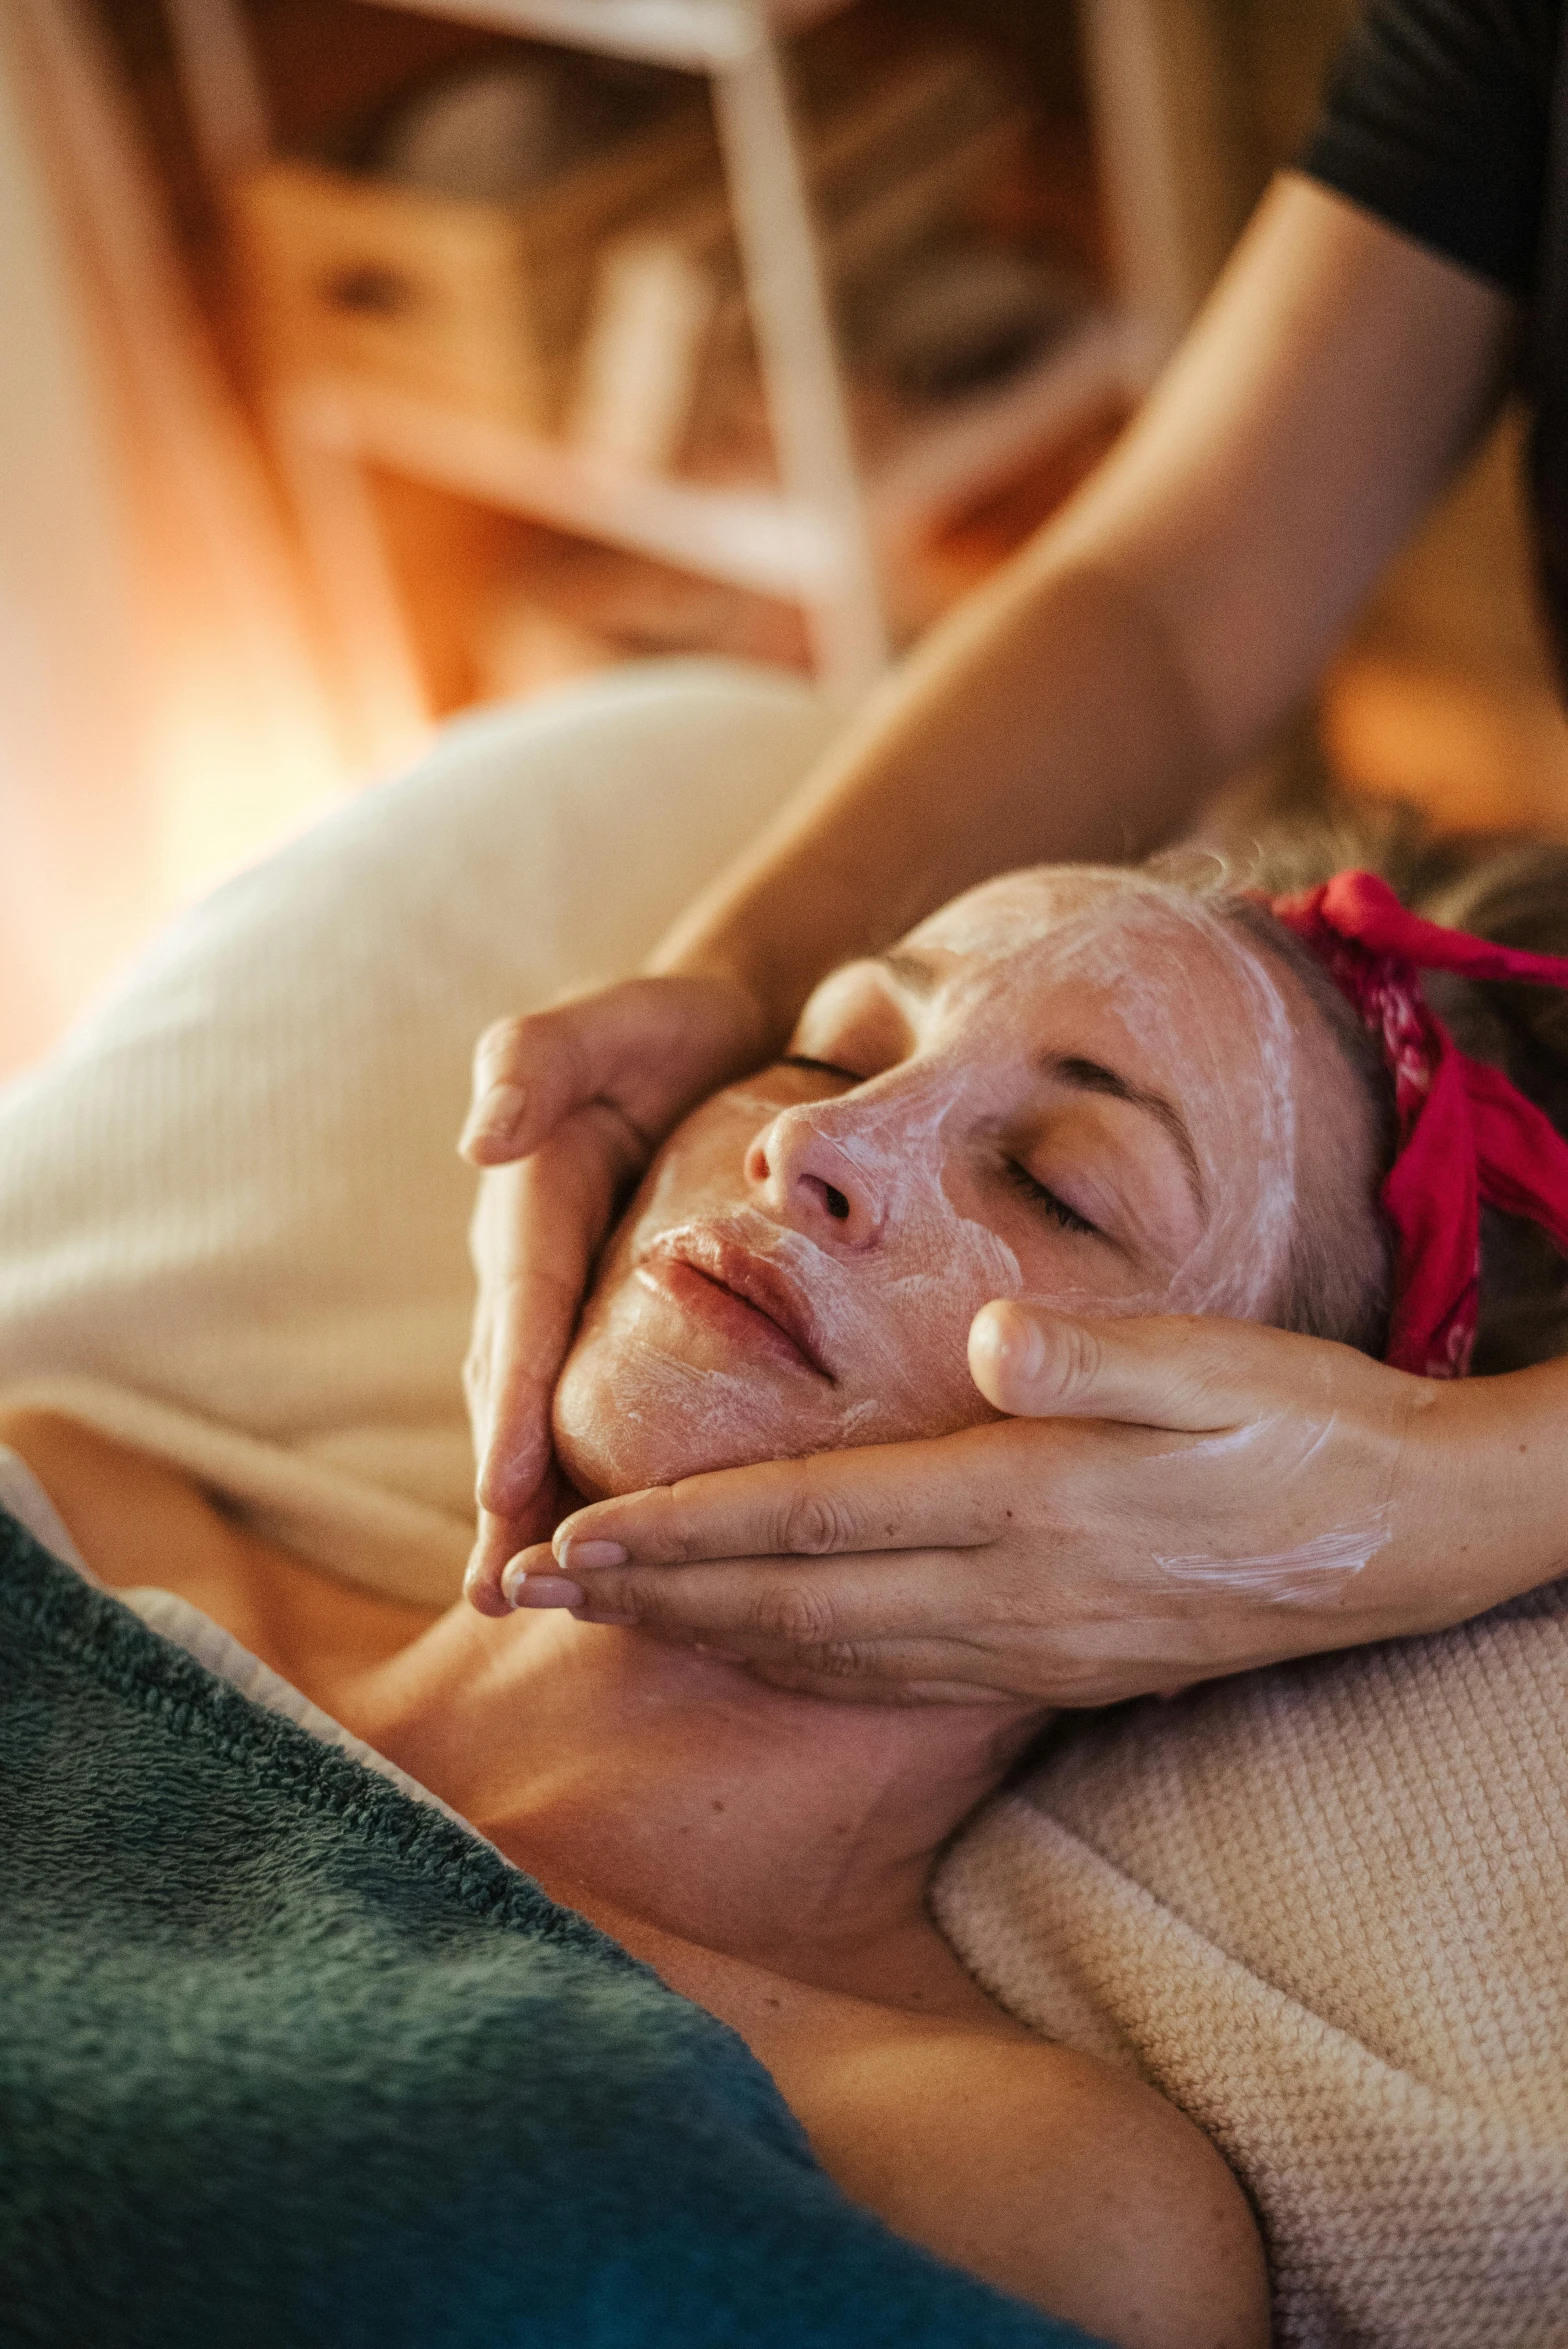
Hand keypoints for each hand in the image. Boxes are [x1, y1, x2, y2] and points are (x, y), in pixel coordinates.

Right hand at [459, 973, 768, 1611]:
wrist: (728, 1033)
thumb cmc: (669, 1028)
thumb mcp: (609, 1019)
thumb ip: (536, 1060)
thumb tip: (479, 1141)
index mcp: (532, 1207)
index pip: (523, 1314)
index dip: (512, 1402)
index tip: (505, 1486)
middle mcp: (540, 1274)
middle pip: (515, 1392)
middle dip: (505, 1492)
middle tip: (501, 1588)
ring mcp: (576, 1310)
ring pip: (551, 1419)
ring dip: (536, 1510)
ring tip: (530, 1600)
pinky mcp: (624, 1333)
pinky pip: (608, 1415)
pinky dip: (598, 1484)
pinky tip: (626, 1561)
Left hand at [497, 1303, 1548, 1702]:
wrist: (1410, 1539)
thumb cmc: (1311, 1429)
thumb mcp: (1226, 1368)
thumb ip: (1103, 1358)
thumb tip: (993, 1335)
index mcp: (1032, 1506)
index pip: (814, 1522)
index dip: (683, 1534)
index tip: (567, 1540)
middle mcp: (1011, 1596)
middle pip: (789, 1605)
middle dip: (645, 1597)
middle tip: (517, 1596)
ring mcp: (1028, 1648)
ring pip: (826, 1655)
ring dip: (700, 1636)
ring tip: (597, 1621)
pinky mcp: (1053, 1668)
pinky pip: (889, 1678)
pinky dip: (791, 1665)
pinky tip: (747, 1650)